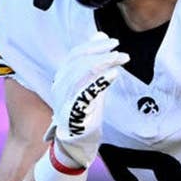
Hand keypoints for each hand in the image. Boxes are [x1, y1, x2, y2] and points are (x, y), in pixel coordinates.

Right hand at [45, 31, 128, 167]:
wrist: (76, 144)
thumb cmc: (84, 113)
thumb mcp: (90, 84)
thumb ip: (94, 63)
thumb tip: (101, 36)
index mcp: (62, 78)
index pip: (75, 54)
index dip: (93, 45)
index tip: (112, 41)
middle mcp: (60, 86)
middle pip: (78, 61)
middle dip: (100, 52)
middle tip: (119, 51)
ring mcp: (64, 99)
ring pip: (81, 73)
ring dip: (103, 63)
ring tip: (120, 59)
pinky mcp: (72, 113)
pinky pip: (86, 93)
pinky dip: (100, 81)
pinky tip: (114, 74)